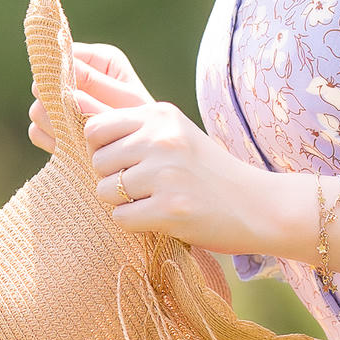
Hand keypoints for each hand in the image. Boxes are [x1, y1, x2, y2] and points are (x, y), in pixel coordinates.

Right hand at [29, 42, 150, 152]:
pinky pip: (36, 131)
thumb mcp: (128, 102)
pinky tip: (72, 148)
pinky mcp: (54, 126)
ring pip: (37, 109)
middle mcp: (76, 76)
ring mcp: (61, 102)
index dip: (62, 74)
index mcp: (99, 59)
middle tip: (77, 120)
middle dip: (57, 104)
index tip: (71, 95)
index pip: (64, 55)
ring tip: (81, 137)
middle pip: (43, 82)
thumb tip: (63, 87)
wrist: (145, 156)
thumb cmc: (145, 124)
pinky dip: (51, 141)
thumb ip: (98, 88)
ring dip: (55, 125)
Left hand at [82, 95, 278, 251]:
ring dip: (123, 203)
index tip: (124, 162)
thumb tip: (79, 128)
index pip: (95, 128)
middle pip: (97, 162)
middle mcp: (161, 139)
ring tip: (155, 201)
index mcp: (161, 115)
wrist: (259, 206)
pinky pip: (121, 218)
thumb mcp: (177, 136)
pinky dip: (136, 223)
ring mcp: (166, 174)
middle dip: (111, 179)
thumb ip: (136, 130)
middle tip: (144, 187)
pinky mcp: (170, 209)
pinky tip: (161, 217)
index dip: (101, 150)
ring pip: (104, 191)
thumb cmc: (210, 174)